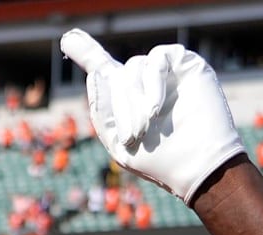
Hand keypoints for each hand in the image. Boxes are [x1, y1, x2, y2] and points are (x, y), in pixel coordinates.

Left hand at [60, 29, 244, 204]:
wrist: (195, 165)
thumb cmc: (158, 160)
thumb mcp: (118, 143)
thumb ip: (101, 110)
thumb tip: (95, 74)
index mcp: (125, 99)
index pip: (103, 69)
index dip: (85, 52)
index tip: (67, 40)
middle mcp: (143, 82)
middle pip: (115, 76)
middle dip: (119, 105)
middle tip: (134, 134)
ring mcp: (164, 72)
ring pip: (133, 67)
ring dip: (136, 98)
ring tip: (148, 124)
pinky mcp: (185, 65)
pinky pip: (157, 59)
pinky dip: (152, 82)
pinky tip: (156, 107)